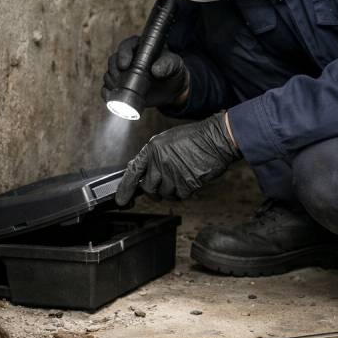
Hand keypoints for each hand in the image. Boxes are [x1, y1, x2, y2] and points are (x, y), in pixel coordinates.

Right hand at [101, 35, 188, 108]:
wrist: (172, 88)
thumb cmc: (173, 71)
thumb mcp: (175, 65)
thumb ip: (167, 64)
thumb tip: (155, 70)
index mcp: (140, 47)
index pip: (126, 47)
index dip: (123, 55)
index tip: (124, 65)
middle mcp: (128, 58)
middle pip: (113, 61)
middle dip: (115, 72)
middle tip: (121, 81)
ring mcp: (122, 73)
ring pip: (109, 75)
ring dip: (112, 84)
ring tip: (122, 91)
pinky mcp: (120, 86)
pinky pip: (108, 89)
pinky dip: (108, 94)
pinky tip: (114, 99)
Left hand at [115, 113, 241, 204]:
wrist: (216, 139)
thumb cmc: (194, 138)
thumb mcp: (166, 141)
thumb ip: (151, 155)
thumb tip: (138, 168)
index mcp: (152, 149)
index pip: (133, 172)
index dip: (125, 188)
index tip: (121, 199)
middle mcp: (160, 161)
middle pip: (148, 188)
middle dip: (154, 190)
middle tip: (163, 185)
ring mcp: (172, 173)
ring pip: (165, 194)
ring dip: (172, 190)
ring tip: (181, 176)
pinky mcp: (186, 183)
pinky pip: (180, 196)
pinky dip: (184, 191)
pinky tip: (189, 179)